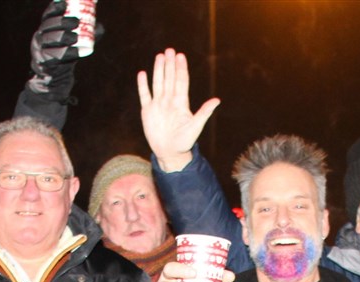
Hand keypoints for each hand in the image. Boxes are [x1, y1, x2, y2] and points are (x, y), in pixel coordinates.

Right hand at [27, 0, 80, 96]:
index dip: (54, 8)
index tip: (64, 3)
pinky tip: (76, 52)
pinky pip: (54, 58)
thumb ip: (85, 34)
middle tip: (75, 22)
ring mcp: (39, 50)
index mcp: (45, 29)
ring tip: (74, 37)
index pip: (47, 15)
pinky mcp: (43, 64)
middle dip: (60, 22)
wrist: (55, 78)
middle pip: (47, 26)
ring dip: (62, 37)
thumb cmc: (65, 56)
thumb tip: (100, 27)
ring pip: (48, 41)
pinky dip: (66, 54)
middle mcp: (39, 38)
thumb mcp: (72, 43)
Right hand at [137, 48, 219, 172]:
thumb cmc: (185, 141)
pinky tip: (142, 74)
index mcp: (181, 103)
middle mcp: (169, 100)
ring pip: (158, 83)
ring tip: (159, 56)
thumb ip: (204, 112)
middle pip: (169, 78)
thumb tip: (217, 100)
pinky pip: (145, 95)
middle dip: (170, 64)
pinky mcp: (147, 111)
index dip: (181, 68)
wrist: (170, 152)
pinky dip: (143, 85)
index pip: (181, 81)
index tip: (180, 56)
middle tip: (170, 50)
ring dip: (158, 70)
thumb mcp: (196, 127)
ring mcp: (158, 104)